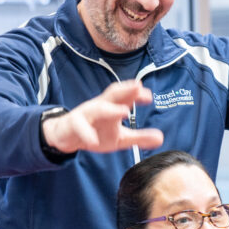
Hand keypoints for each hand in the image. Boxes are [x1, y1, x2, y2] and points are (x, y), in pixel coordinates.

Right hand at [41, 80, 163, 153]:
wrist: (67, 135)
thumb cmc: (96, 132)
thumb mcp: (121, 138)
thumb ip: (140, 137)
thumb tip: (161, 138)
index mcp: (112, 107)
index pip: (126, 96)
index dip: (137, 94)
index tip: (149, 97)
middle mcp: (100, 106)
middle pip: (113, 94)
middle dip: (125, 89)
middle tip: (138, 87)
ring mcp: (86, 114)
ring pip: (98, 108)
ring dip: (111, 109)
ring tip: (125, 112)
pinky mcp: (74, 124)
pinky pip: (80, 127)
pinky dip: (87, 133)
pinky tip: (94, 141)